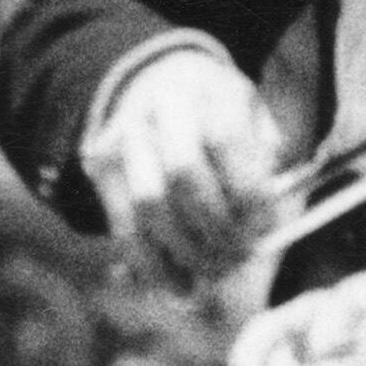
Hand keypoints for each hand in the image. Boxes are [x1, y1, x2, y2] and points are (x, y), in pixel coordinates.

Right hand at [84, 44, 290, 289]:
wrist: (155, 79)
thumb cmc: (219, 112)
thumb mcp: (253, 119)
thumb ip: (263, 166)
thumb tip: (262, 229)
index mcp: (205, 89)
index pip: (225, 141)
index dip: (247, 193)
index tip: (265, 227)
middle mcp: (156, 109)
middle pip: (182, 175)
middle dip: (216, 227)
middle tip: (239, 256)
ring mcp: (121, 138)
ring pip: (147, 207)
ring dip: (185, 252)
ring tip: (214, 271)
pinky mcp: (100, 168)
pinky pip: (123, 227)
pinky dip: (152, 266)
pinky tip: (179, 287)